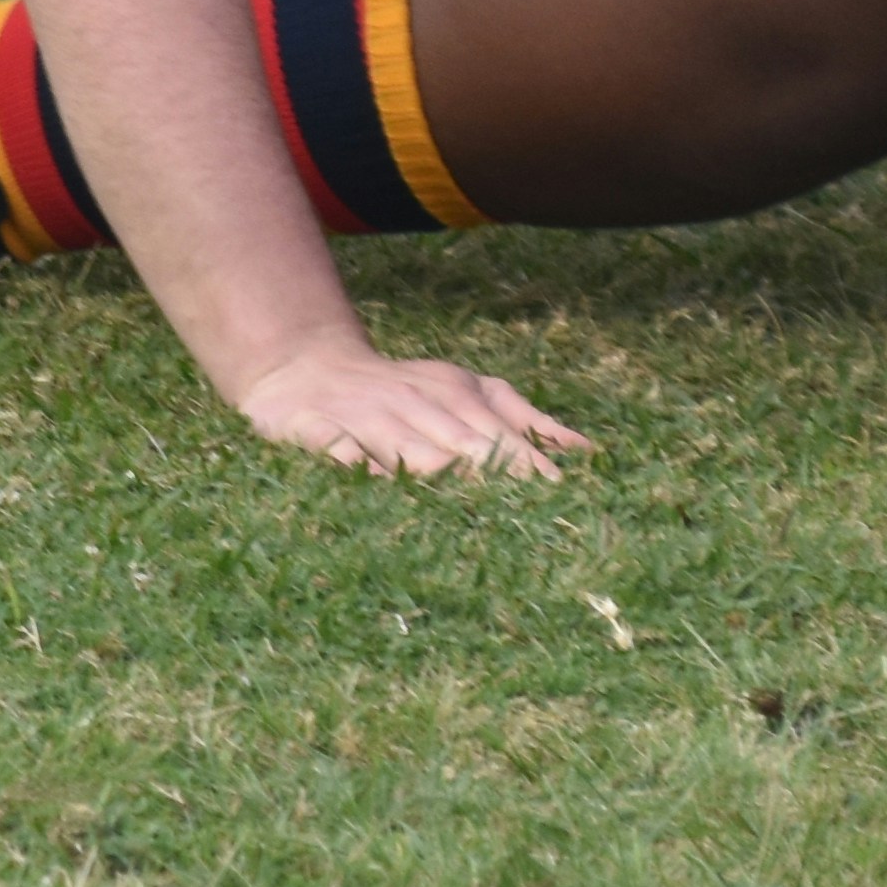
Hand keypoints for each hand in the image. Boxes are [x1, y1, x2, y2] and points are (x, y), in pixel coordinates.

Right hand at [231, 339, 593, 480]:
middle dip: (496, 478)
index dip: (527, 467)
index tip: (559, 500)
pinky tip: (378, 491)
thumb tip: (585, 449)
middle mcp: (412, 402)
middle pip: (461, 444)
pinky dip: (359, 469)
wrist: (302, 367)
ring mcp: (364, 417)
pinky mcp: (314, 431)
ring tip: (469, 512)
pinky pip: (340, 452)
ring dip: (437, 477)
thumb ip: (519, 415)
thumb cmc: (398, 390)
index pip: (498, 433)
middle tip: (528, 518)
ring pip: (407, 450)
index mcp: (451, 392)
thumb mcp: (461, 389)